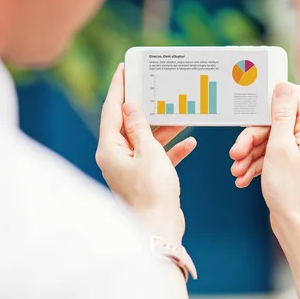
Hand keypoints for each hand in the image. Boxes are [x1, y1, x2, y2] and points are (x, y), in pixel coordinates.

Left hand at [96, 64, 196, 242]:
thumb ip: (139, 126)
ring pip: (146, 140)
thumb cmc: (152, 192)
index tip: (123, 69)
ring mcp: (131, 169)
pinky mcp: (146, 178)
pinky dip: (172, 150)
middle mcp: (117, 157)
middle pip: (129, 124)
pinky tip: (190, 142)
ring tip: (182, 114)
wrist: (159, 230)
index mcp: (109, 149)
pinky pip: (158, 157)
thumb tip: (128, 106)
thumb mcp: (148, 152)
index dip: (118, 88)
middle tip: (155, 86)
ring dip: (164, 129)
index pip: (111, 110)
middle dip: (146, 108)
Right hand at [230, 83, 299, 222]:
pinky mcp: (288, 166)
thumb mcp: (279, 147)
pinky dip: (254, 165)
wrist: (296, 227)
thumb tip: (282, 85)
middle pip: (274, 122)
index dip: (273, 98)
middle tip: (235, 152)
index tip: (252, 105)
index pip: (295, 97)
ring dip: (249, 154)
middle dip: (251, 136)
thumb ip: (280, 115)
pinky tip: (242, 179)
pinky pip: (268, 157)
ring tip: (236, 171)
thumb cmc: (291, 190)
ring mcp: (297, 153)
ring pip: (267, 141)